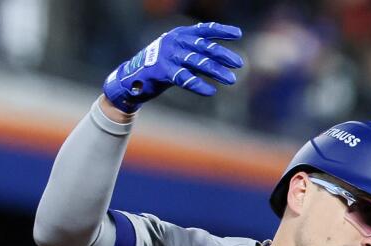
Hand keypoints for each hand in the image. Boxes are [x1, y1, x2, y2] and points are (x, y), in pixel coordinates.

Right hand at [102, 23, 243, 113]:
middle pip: (205, 47)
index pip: (204, 29)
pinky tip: (210, 91)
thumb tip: (219, 57)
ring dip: (216, 71)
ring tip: (231, 79)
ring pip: (198, 62)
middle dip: (223, 55)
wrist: (131, 78)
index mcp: (179, 34)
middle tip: (239, 63)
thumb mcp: (177, 54)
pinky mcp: (162, 71)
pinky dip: (199, 85)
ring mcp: (168, 55)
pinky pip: (185, 78)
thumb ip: (194, 53)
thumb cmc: (159, 67)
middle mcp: (174, 41)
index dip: (222, 31)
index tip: (238, 35)